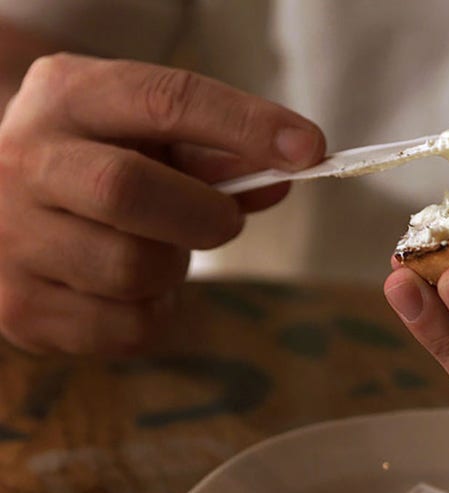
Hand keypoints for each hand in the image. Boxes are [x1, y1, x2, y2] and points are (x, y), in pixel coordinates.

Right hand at [0, 53, 324, 353]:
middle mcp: (25, 161)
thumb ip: (216, 155)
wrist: (1, 203)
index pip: (166, 101)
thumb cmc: (97, 162)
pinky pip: (127, 329)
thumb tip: (283, 182)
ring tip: (156, 248)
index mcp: (68, 97)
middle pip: (129, 191)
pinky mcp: (20, 309)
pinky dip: (155, 313)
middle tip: (223, 220)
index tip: (308, 150)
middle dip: (204, 214)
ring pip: (133, 269)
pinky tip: (132, 288)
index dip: (245, 125)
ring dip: (174, 266)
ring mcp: (11, 239)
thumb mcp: (148, 137)